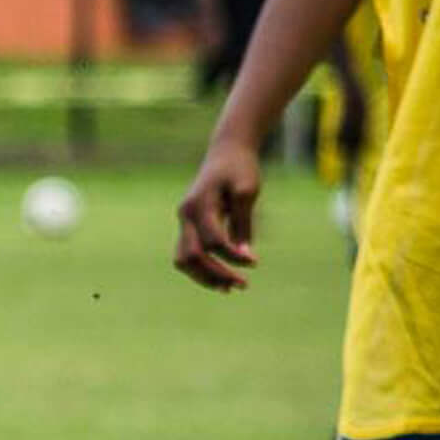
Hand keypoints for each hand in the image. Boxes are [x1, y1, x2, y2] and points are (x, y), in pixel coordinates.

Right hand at [173, 136, 263, 290]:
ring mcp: (184, 220)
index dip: (233, 256)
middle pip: (191, 255)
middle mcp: (186, 214)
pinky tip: (222, 277)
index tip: (255, 263)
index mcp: (199, 204)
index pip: (213, 241)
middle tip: (243, 285)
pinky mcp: (189, 224)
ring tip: (230, 288)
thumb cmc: (240, 169)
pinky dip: (202, 268)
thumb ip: (243, 222)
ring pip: (183, 258)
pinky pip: (187, 253)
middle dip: (215, 274)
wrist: (227, 151)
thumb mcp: (247, 191)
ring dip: (205, 276)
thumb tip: (245, 256)